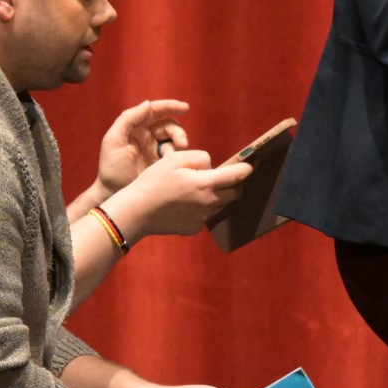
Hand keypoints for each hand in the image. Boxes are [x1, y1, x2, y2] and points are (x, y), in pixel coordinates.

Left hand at [93, 100, 191, 196]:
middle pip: (168, 124)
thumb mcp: (113, 140)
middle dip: (178, 131)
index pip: (154, 111)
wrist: (115, 194)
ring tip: (178, 153)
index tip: (185, 108)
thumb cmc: (111, 167)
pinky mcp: (162, 161)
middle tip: (182, 143)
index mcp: (134, 126)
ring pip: (174, 137)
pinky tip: (172, 162)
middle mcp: (147, 134)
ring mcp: (155, 148)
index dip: (170, 106)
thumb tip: (148, 104)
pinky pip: (175, 152)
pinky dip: (177, 154)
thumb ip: (127, 119)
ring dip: (179, 141)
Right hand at [103, 149, 251, 239]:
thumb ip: (198, 158)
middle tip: (228, 176)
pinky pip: (205, 216)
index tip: (251, 164)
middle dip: (235, 184)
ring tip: (201, 188)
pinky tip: (186, 204)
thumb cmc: (152, 182)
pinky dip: (202, 208)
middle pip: (234, 193)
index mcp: (205, 184)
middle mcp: (209, 203)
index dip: (246, 168)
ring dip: (218, 196)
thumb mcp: (173, 160)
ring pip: (220, 205)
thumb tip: (211, 166)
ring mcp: (202, 219)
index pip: (236, 176)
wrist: (136, 212)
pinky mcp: (194, 229)